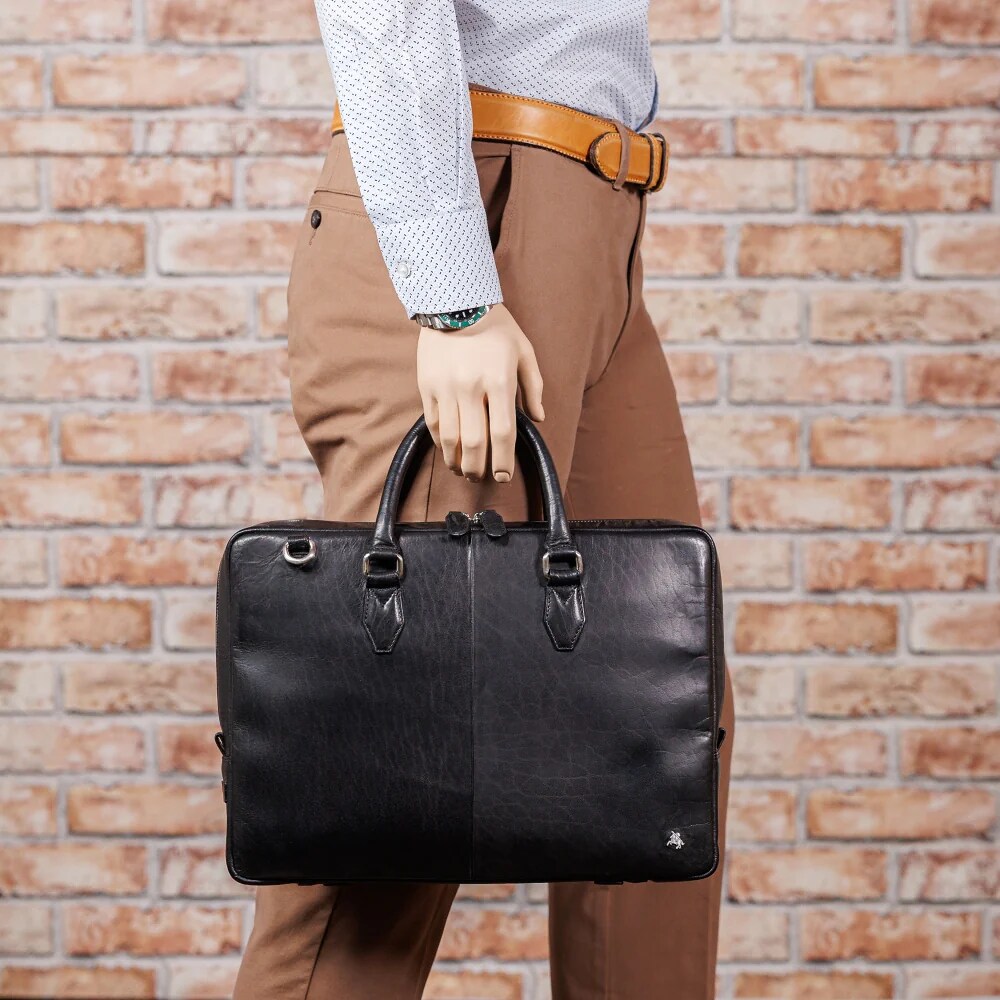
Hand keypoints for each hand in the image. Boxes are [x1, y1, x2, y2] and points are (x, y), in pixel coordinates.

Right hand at [417, 304, 544, 482]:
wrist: (454, 301)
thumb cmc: (496, 326)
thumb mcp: (524, 351)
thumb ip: (534, 386)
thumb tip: (538, 418)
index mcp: (499, 380)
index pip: (503, 432)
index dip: (503, 460)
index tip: (504, 475)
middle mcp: (471, 387)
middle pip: (474, 442)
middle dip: (478, 468)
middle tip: (481, 477)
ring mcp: (446, 388)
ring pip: (450, 438)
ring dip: (456, 461)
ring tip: (463, 470)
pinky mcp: (426, 385)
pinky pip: (433, 423)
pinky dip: (441, 442)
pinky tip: (448, 450)